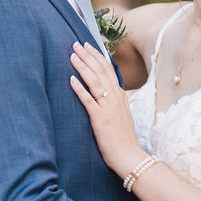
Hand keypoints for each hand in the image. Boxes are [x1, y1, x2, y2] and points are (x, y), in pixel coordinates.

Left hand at [69, 42, 146, 174]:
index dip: (97, 56)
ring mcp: (108, 107)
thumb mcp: (123, 114)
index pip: (108, 69)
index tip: (87, 45)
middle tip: (75, 44)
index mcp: (120, 95)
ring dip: (83, 67)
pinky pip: (88, 100)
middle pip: (101, 71)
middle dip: (87, 55)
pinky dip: (79, 89)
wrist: (129, 156)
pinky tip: (71, 80)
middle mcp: (115, 97)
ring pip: (95, 81)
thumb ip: (118, 101)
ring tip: (72, 56)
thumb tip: (117, 91)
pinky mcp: (100, 118)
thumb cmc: (124, 138)